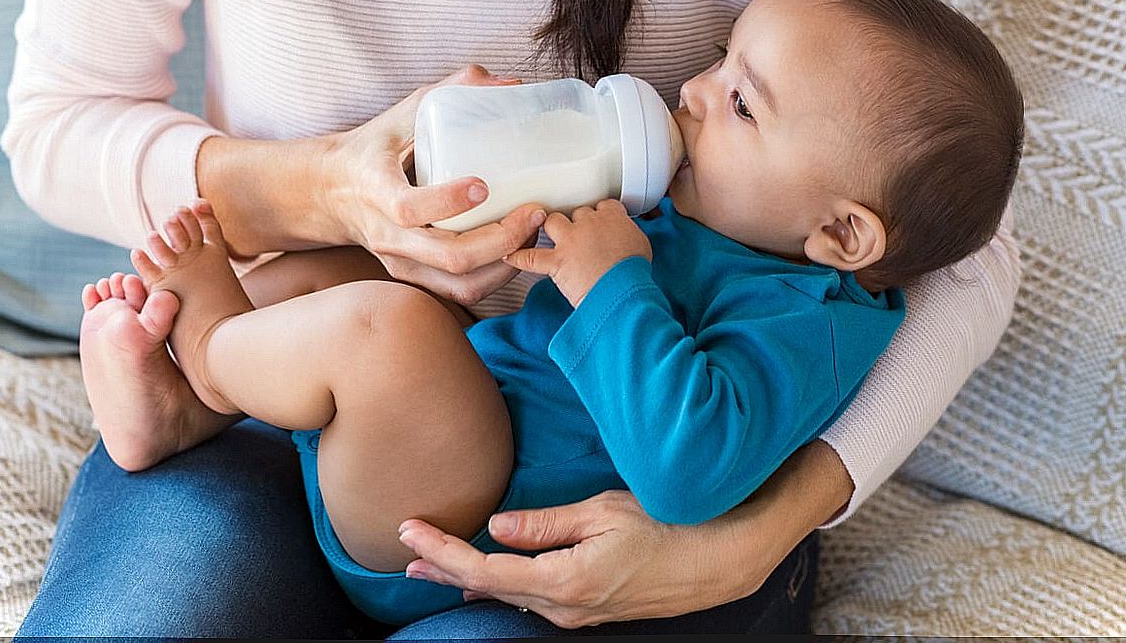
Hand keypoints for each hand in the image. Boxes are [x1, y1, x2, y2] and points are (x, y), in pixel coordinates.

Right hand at [318, 64, 546, 305]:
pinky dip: (496, 277)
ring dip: (506, 263)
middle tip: (535, 211)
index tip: (484, 185)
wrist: (332, 192)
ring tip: (531, 231)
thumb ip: (455, 90)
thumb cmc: (375, 147)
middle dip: (502, 239)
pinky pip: (461, 292)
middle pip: (450, 256)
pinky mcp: (414, 277)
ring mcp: (401, 262)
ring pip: (461, 283)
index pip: (409, 209)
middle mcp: (388, 234)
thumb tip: (512, 83)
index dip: (448, 202)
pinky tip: (517, 249)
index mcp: (377, 189)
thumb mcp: (404, 112)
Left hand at [397, 441, 852, 628]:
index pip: (484, 570)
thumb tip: (498, 526)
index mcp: (564, 581)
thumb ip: (545, 524)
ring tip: (433, 562)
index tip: (408, 531)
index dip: (443, 551)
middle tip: (405, 551)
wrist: (720, 560)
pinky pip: (533, 598)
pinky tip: (487, 575)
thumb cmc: (667, 525)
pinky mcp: (589, 609)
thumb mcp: (603, 512)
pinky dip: (502, 583)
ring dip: (468, 577)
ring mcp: (577, 613)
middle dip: (444, 568)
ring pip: (509, 595)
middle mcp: (564, 606)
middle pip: (488, 589)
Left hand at [503, 200, 650, 306]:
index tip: (600, 223)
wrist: (623, 291)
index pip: (602, 205)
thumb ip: (628, 234)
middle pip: (577, 212)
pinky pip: (531, 257)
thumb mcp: (641, 245)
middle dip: (576, 223)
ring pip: (552, 222)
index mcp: (612, 216)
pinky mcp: (557, 261)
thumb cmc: (634, 272)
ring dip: (550, 228)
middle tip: (580, 236)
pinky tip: (510, 256)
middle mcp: (589, 223)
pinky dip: (519, 258)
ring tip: (550, 235)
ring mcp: (570, 240)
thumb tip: (624, 237)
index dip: (599, 215)